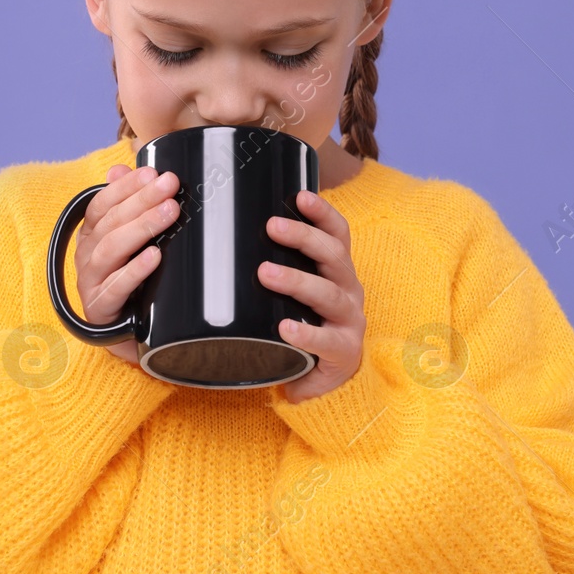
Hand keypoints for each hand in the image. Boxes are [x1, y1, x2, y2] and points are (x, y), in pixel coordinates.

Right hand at [73, 163, 180, 368]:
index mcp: (91, 235)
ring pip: (112, 250)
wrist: (126, 333)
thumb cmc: (130, 281)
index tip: (154, 173)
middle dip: (142, 201)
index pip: (102, 203)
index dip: (126, 187)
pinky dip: (136, 270)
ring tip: (170, 213)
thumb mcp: (128, 243)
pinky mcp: (101, 308)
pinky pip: (116, 287)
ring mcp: (90, 282)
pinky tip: (155, 256)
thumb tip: (119, 169)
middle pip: (111, 222)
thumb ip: (125, 206)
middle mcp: (86, 255)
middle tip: (170, 186)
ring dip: (142, 228)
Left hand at [258, 190, 364, 402]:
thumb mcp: (297, 294)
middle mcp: (349, 290)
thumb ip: (277, 268)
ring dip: (297, 279)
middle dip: (303, 237)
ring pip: (328, 293)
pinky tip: (285, 328)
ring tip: (265, 273)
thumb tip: (224, 240)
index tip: (300, 196)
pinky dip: (306, 334)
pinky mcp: (344, 351)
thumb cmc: (305, 324)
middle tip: (271, 227)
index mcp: (339, 272)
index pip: (337, 234)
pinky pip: (326, 341)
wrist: (325, 377)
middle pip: (333, 255)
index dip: (322, 213)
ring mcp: (349, 321)